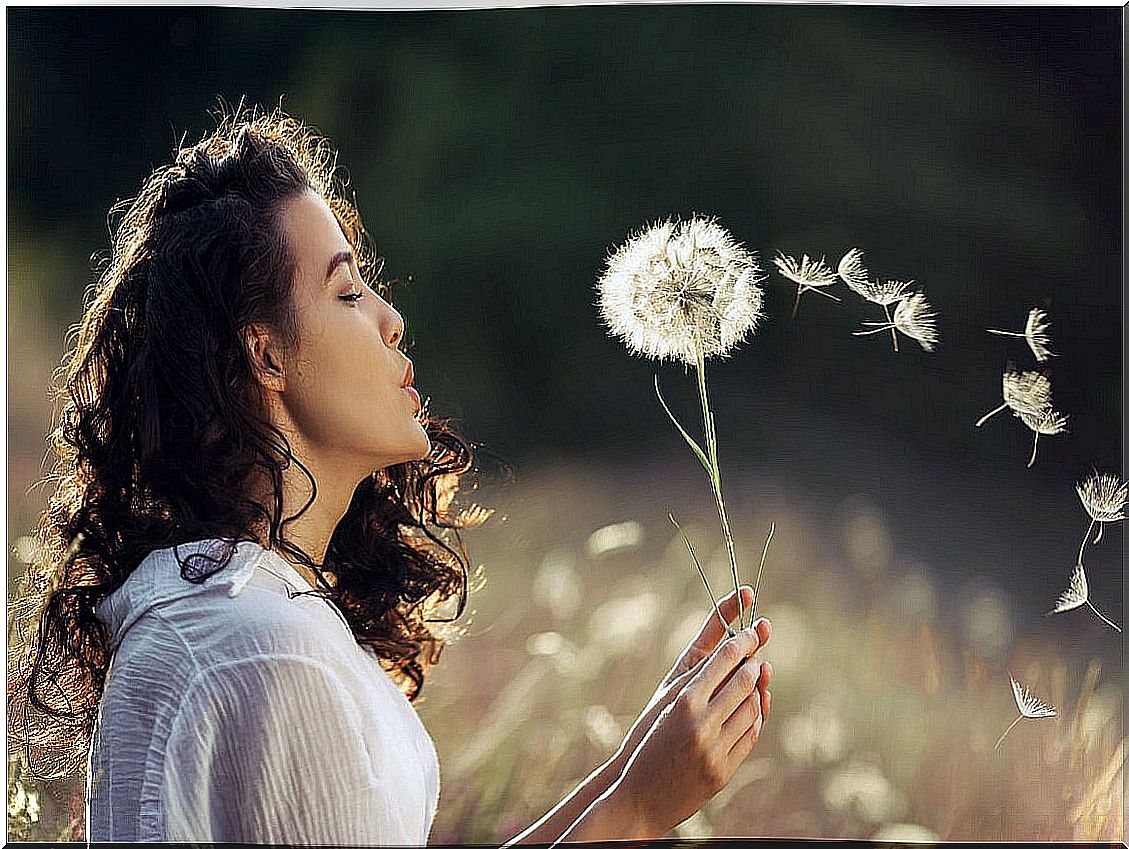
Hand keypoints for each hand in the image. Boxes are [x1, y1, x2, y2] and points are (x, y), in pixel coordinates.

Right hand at [612, 618, 772, 835]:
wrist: (638, 797)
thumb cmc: (648, 743)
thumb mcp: (665, 706)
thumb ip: (696, 681)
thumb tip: (730, 654)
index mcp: (683, 701)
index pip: (724, 660)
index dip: (743, 641)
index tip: (752, 632)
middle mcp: (701, 724)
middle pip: (744, 682)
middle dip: (754, 664)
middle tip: (757, 655)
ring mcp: (715, 750)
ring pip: (752, 709)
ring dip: (758, 691)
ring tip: (754, 681)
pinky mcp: (723, 772)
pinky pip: (750, 736)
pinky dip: (755, 718)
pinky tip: (752, 709)